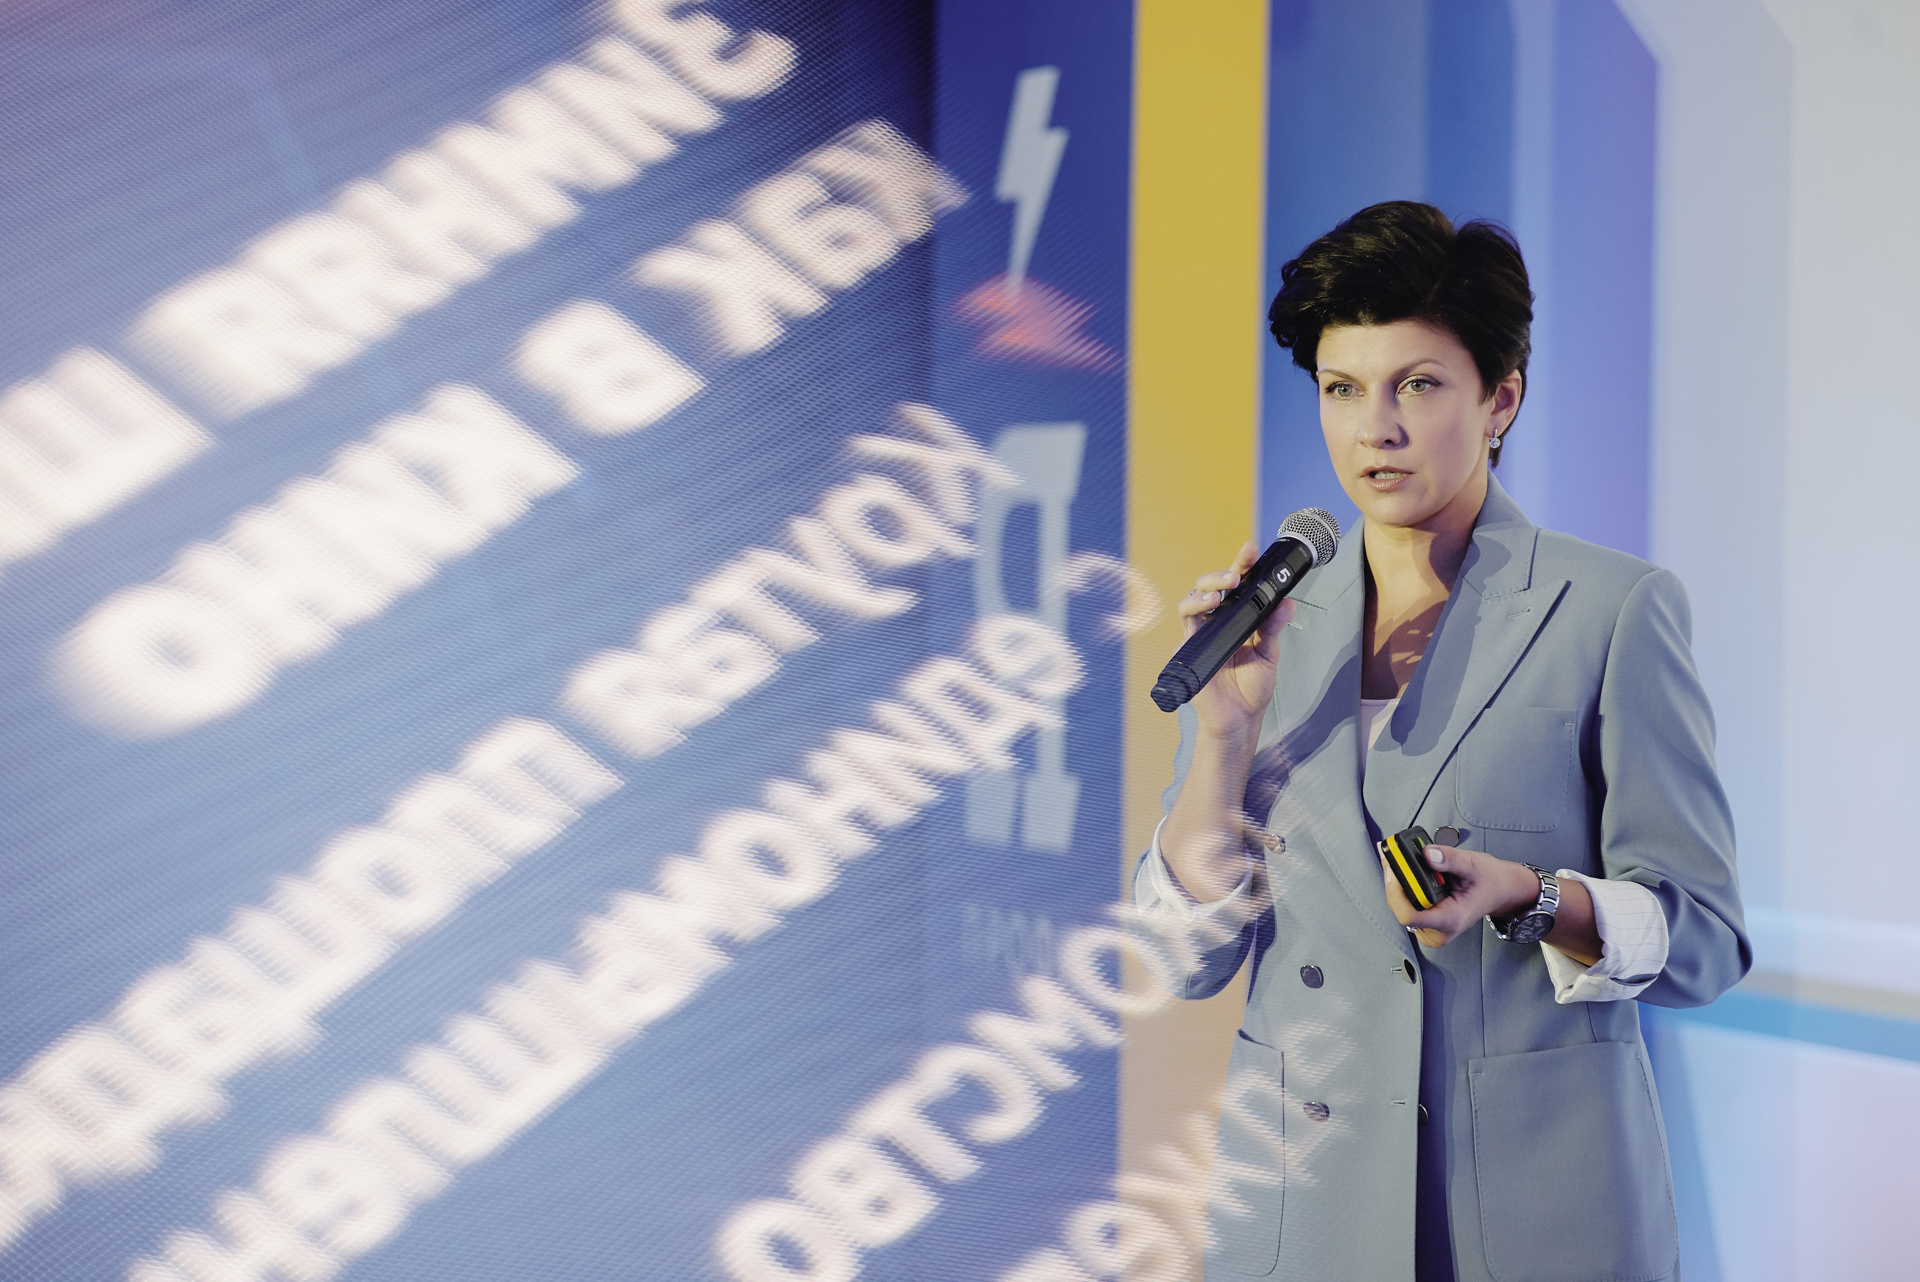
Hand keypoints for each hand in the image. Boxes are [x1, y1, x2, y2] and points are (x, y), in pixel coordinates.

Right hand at [1176, 541, 1297, 741]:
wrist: (1238, 720)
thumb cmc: (1250, 691)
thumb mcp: (1268, 654)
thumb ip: (1273, 627)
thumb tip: (1287, 602)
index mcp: (1236, 620)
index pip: (1237, 587)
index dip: (1242, 567)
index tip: (1251, 551)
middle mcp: (1215, 623)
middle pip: (1212, 586)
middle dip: (1223, 571)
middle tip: (1239, 570)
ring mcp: (1199, 634)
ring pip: (1193, 598)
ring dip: (1207, 587)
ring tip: (1224, 588)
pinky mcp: (1188, 647)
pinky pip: (1186, 622)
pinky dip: (1196, 610)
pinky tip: (1210, 607)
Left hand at [1380, 844, 1540, 948]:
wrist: (1499, 891)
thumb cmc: (1489, 882)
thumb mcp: (1473, 865)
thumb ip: (1450, 859)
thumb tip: (1428, 854)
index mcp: (1450, 920)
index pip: (1408, 915)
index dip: (1396, 891)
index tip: (1394, 868)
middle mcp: (1438, 930)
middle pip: (1400, 908)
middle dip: (1395, 880)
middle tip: (1393, 853)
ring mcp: (1431, 929)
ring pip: (1400, 906)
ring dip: (1397, 882)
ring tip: (1399, 859)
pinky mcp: (1426, 922)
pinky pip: (1405, 904)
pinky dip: (1402, 886)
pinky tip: (1404, 870)